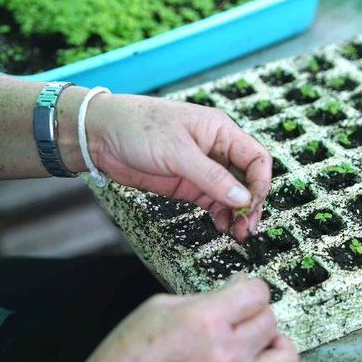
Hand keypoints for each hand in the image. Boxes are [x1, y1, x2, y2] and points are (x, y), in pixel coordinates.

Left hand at [85, 94, 271, 240]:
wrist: (101, 135)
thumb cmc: (139, 128)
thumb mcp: (178, 152)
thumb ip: (212, 177)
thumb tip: (243, 198)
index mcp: (221, 131)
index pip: (256, 158)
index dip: (260, 182)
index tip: (252, 204)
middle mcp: (217, 150)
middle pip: (248, 179)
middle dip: (251, 203)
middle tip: (247, 227)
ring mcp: (203, 169)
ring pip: (232, 194)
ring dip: (238, 213)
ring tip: (238, 233)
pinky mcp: (189, 184)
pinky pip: (214, 201)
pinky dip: (221, 215)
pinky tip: (222, 226)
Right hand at [86, 275, 298, 361]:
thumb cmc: (128, 355)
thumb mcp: (159, 309)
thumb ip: (204, 297)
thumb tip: (236, 287)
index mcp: (204, 320)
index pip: (257, 292)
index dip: (251, 287)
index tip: (244, 290)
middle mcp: (226, 352)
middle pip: (269, 319)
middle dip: (256, 312)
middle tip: (241, 315)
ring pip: (284, 354)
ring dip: (273, 343)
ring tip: (257, 342)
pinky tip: (251, 359)